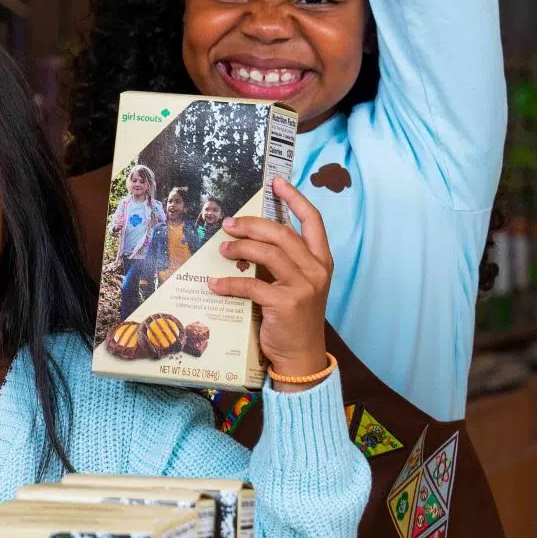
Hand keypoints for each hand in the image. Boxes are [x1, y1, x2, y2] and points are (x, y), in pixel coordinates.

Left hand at [209, 180, 333, 389]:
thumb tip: (249, 238)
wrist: (302, 355)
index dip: (295, 198)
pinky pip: (251, 285)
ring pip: (268, 254)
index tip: (277, 182)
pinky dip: (229, 282)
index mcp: (322, 260)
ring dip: (240, 247)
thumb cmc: (294, 317)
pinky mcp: (286, 304)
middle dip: (252, 224)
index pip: (313, 220)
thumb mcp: (298, 284)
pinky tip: (214, 282)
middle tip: (228, 223)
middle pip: (282, 233)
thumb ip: (283, 261)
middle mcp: (317, 270)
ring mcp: (304, 287)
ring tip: (222, 248)